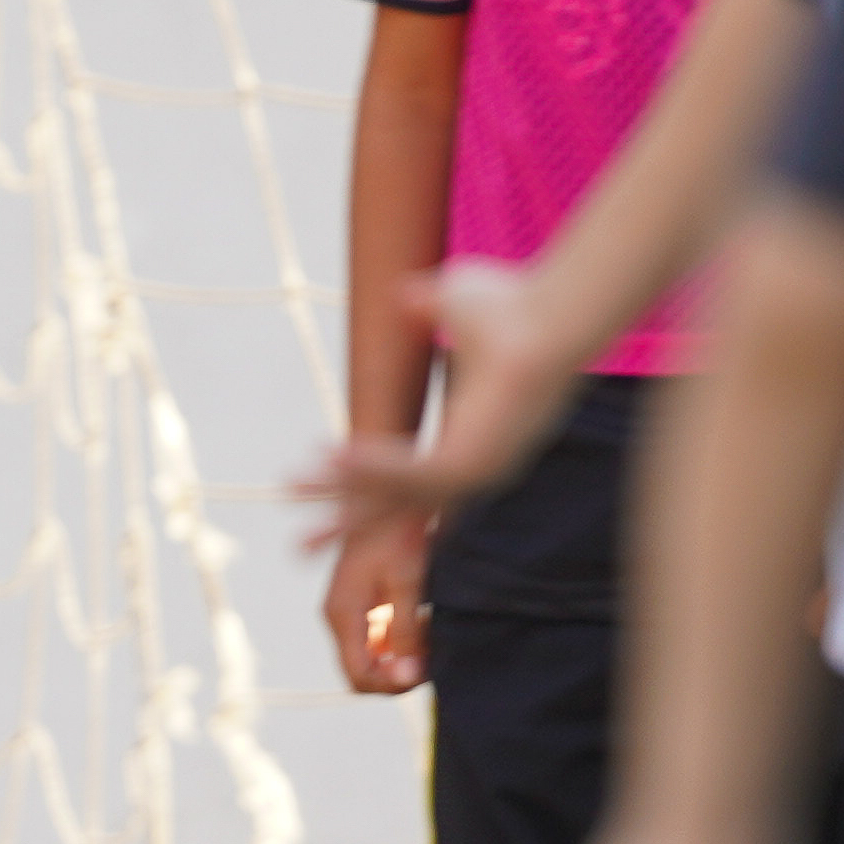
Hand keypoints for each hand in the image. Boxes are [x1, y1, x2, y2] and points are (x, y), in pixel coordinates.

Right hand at [309, 261, 577, 542]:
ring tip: (291, 485)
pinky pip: (412, 474)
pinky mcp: (475, 461)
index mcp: (471, 439)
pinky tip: (332, 458)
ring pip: (397, 494)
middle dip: (344, 522)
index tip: (319, 478)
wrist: (552, 313)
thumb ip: (423, 308)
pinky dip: (371, 468)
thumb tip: (404, 295)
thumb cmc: (517, 306)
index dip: (361, 483)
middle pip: (397, 507)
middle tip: (297, 547)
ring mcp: (478, 470)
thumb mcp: (451, 306)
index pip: (408, 478)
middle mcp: (475, 466)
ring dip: (342, 491)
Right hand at [322, 506, 431, 695]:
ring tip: (432, 638)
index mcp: (343, 613)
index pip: (360, 677)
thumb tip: (406, 678)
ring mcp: (345, 606)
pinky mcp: (357, 597)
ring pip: (369, 655)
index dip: (393, 685)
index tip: (425, 673)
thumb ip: (405, 634)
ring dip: (399, 656)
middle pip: (362, 670)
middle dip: (397, 673)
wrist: (391, 489)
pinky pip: (373, 636)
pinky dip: (396, 640)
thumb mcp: (408, 584)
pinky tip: (422, 623)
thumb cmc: (400, 533)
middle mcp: (337, 614)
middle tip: (433, 658)